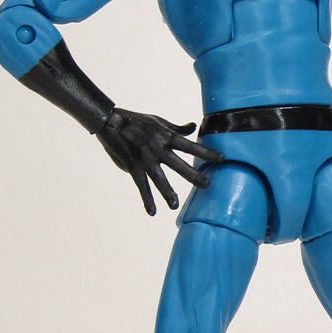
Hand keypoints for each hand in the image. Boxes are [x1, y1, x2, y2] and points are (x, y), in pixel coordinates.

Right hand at [96, 109, 222, 214]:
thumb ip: (177, 128)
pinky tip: (152, 211)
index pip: (190, 146)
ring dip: (167, 193)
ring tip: (174, 205)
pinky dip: (147, 199)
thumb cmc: (137, 121)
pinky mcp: (132, 167)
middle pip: (179, 165)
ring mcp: (144, 159)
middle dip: (194, 176)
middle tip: (207, 185)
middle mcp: (157, 149)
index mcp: (166, 136)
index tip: (221, 158)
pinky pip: (141, 186)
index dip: (206, 152)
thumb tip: (194, 127)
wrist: (110, 121)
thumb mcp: (159, 121)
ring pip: (159, 179)